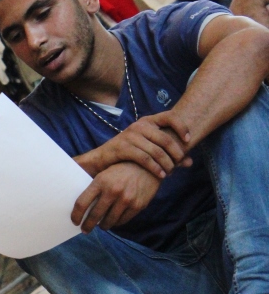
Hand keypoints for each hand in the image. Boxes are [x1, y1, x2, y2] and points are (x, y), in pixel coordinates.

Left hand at [72, 162, 160, 232]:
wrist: (149, 166)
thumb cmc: (122, 170)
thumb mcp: (106, 173)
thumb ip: (94, 187)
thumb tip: (81, 206)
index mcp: (101, 181)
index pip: (82, 203)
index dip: (76, 215)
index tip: (75, 221)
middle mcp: (113, 190)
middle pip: (94, 216)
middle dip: (87, 226)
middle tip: (85, 230)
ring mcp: (126, 199)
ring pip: (109, 221)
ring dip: (103, 226)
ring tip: (101, 226)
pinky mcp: (137, 205)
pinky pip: (122, 221)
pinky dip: (116, 223)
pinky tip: (113, 221)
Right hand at [77, 112, 191, 179]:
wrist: (102, 159)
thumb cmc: (128, 154)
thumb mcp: (148, 149)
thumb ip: (168, 153)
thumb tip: (190, 162)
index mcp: (147, 121)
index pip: (170, 117)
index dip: (182, 128)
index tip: (188, 141)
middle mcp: (139, 125)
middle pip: (166, 138)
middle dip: (176, 153)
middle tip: (179, 164)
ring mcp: (131, 135)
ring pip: (157, 151)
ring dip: (167, 164)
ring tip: (170, 173)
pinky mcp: (123, 147)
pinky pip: (145, 158)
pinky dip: (155, 168)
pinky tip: (161, 176)